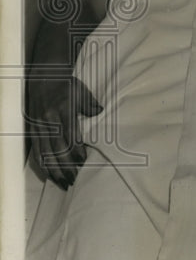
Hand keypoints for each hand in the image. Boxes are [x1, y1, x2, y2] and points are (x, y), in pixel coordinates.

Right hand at [26, 70, 101, 188]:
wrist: (43, 77)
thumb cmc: (66, 84)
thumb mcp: (81, 90)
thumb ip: (89, 104)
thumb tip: (99, 111)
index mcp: (63, 110)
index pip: (69, 134)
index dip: (75, 149)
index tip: (82, 161)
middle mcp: (49, 120)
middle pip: (56, 147)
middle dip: (65, 165)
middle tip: (73, 179)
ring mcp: (39, 126)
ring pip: (44, 152)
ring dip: (53, 169)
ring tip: (62, 182)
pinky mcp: (32, 129)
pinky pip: (36, 150)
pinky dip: (42, 164)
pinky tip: (48, 174)